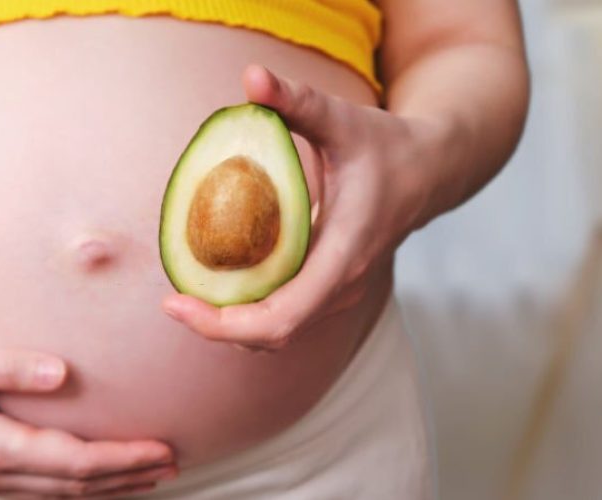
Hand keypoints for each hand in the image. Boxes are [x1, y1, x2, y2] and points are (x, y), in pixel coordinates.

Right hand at [0, 335, 177, 498]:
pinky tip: (93, 482)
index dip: (122, 458)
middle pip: (75, 486)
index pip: (74, 461)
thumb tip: (62, 373)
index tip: (162, 448)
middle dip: (127, 476)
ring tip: (149, 475)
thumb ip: (5, 365)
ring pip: (59, 496)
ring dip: (107, 488)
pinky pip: (38, 493)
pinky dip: (75, 490)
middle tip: (174, 463)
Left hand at [162, 65, 445, 350]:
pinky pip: (284, 316)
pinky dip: (246, 311)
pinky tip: (214, 283)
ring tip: (185, 295)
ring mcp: (338, 293)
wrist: (431, 170)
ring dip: (230, 323)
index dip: (226, 323)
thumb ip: (296, 100)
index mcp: (344, 253)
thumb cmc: (385, 144)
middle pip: (273, 335)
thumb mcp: (342, 117)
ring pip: (278, 333)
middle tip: (170, 302)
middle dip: (217, 328)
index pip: (283, 316)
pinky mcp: (330, 290)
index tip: (179, 303)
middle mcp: (341, 284)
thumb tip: (251, 75)